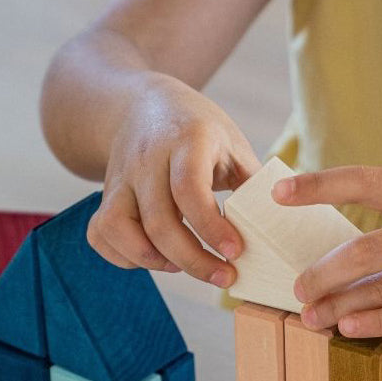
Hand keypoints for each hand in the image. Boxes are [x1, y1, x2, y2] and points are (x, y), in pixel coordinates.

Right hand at [87, 75, 259, 286]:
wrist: (142, 104)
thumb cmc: (197, 130)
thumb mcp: (232, 143)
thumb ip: (252, 181)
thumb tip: (281, 225)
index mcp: (186, 141)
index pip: (188, 188)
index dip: (210, 226)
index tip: (235, 252)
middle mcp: (146, 159)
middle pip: (158, 220)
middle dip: (193, 259)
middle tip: (225, 276)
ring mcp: (121, 177)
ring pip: (118, 227)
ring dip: (152, 260)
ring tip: (184, 266)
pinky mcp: (105, 195)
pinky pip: (100, 234)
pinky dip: (123, 257)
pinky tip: (156, 259)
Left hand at [273, 166, 381, 336]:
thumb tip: (357, 259)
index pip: (364, 183)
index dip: (319, 186)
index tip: (278, 192)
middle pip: (364, 252)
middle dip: (322, 273)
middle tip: (294, 289)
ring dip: (340, 306)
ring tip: (309, 317)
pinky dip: (377, 324)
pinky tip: (349, 329)